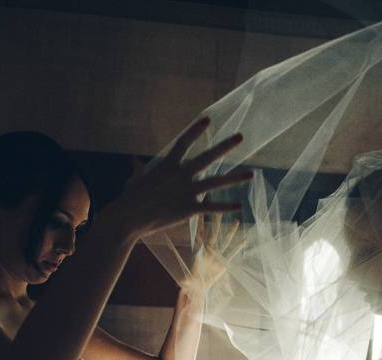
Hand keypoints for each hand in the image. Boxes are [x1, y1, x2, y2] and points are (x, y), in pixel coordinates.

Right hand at [107, 118, 252, 240]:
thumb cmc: (130, 198)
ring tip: (251, 174)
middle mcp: (181, 174)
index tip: (207, 119)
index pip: (184, 141)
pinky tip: (240, 206)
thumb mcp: (136, 179)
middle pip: (208, 157)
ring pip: (216, 182)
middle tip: (240, 137)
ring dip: (235, 178)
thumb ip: (140, 169)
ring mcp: (187, 191)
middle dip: (225, 146)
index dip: (195, 129)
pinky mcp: (189, 208)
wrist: (129, 217)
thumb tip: (133, 162)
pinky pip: (212, 207)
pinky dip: (226, 207)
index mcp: (168, 164)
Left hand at [180, 213, 244, 294]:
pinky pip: (232, 254)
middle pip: (213, 234)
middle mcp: (209, 251)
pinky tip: (244, 241)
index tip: (201, 213)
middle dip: (216, 223)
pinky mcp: (223, 263)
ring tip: (236, 222)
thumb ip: (187, 281)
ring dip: (231, 232)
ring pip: (225, 241)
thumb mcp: (189, 281)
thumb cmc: (191, 281)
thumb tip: (183, 283)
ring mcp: (217, 256)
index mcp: (199, 252)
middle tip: (220, 211)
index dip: (200, 225)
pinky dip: (238, 248)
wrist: (199, 286)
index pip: (199, 235)